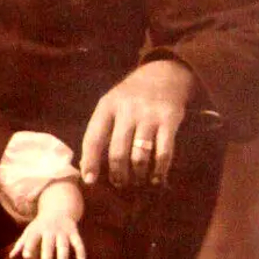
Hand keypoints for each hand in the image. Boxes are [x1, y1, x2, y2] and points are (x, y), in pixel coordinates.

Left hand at [10, 180, 85, 258]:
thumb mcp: (30, 231)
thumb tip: (11, 258)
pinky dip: (81, 251)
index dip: (29, 246)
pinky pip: (78, 242)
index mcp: (37, 229)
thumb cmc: (40, 224)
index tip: (26, 256)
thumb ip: (21, 244)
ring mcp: (62, 231)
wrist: (58, 206)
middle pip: (48, 245)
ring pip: (63, 246)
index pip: (32, 238)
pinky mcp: (73, 231)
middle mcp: (50, 230)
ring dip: (63, 258)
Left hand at [79, 60, 196, 188]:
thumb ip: (101, 130)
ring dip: (138, 175)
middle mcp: (126, 110)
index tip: (90, 180)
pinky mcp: (170, 120)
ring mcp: (149, 115)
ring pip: (139, 156)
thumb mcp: (112, 104)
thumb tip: (88, 167)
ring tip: (137, 182)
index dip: (90, 161)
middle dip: (118, 174)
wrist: (164, 74)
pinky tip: (156, 178)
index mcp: (107, 106)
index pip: (93, 138)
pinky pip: (163, 152)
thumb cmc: (132, 96)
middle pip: (118, 151)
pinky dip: (159, 170)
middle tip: (120, 184)